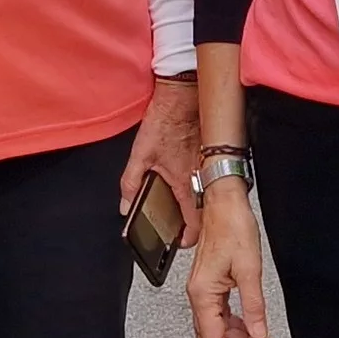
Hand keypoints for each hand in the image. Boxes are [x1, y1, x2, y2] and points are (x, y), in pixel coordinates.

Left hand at [123, 78, 199, 242]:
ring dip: (199, 207)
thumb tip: (126, 205)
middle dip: (194, 224)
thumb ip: (131, 183)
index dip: (187, 238)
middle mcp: (202, 180)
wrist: (183, 97)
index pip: (195, 224)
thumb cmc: (165, 122)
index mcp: (186, 184)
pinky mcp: (212, 158)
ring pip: (210, 199)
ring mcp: (210, 169)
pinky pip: (211, 181)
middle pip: (205, 215)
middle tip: (181, 226)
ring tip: (184, 207)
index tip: (179, 240)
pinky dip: (203, 188)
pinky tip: (190, 183)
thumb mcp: (140, 154)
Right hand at [186, 175, 274, 337]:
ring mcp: (203, 289)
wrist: (224, 202)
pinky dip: (237, 325)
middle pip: (214, 337)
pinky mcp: (210, 283)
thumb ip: (254, 306)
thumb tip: (258, 333)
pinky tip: (252, 329)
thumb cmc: (232, 226)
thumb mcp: (250, 269)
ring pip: (218, 327)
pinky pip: (220, 313)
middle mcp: (198, 293)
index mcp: (203, 292)